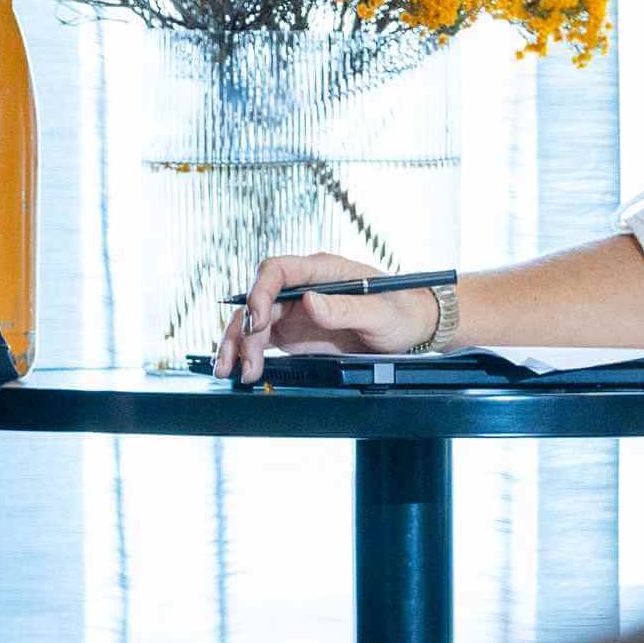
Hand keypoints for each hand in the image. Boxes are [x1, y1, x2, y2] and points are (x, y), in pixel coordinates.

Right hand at [213, 253, 437, 382]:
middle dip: (243, 329)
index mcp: (322, 271)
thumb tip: (309, 302)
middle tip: (240, 359)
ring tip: (231, 372)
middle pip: (258, 300)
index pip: (278, 270)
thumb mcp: (380, 313)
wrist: (412, 328)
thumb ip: (345, 308)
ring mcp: (295, 310)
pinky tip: (241, 370)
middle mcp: (303, 287)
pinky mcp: (294, 332)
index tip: (257, 319)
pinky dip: (249, 354)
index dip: (260, 291)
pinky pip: (262, 340)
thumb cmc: (402, 311)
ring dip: (238, 344)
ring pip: (254, 322)